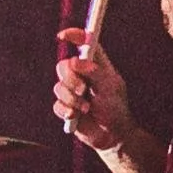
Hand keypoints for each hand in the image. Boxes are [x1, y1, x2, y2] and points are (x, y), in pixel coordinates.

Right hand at [55, 28, 134, 153]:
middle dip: (70, 78)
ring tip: (86, 108)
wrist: (113, 136)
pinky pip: (56, 105)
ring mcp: (72, 92)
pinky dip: (66, 110)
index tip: (63, 36)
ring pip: (58, 87)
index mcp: (96, 65)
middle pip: (64, 65)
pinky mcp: (66, 107)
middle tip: (82, 89)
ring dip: (72, 98)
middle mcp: (82, 76)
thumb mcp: (110, 88)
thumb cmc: (116, 109)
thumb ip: (95, 73)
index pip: (84, 44)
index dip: (74, 35)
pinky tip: (77, 116)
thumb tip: (76, 61)